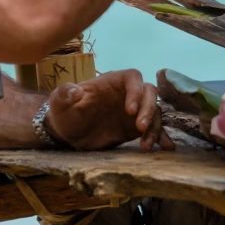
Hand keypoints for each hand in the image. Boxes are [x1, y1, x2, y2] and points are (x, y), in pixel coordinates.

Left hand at [44, 69, 166, 150]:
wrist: (68, 134)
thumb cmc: (64, 112)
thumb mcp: (59, 102)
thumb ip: (64, 94)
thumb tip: (75, 91)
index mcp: (111, 82)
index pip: (132, 77)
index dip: (135, 91)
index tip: (130, 110)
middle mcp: (127, 93)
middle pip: (149, 93)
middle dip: (148, 109)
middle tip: (140, 128)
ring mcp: (134, 111)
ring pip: (154, 112)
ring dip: (154, 127)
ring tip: (146, 146)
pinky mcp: (136, 128)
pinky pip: (154, 128)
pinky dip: (160, 136)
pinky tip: (165, 147)